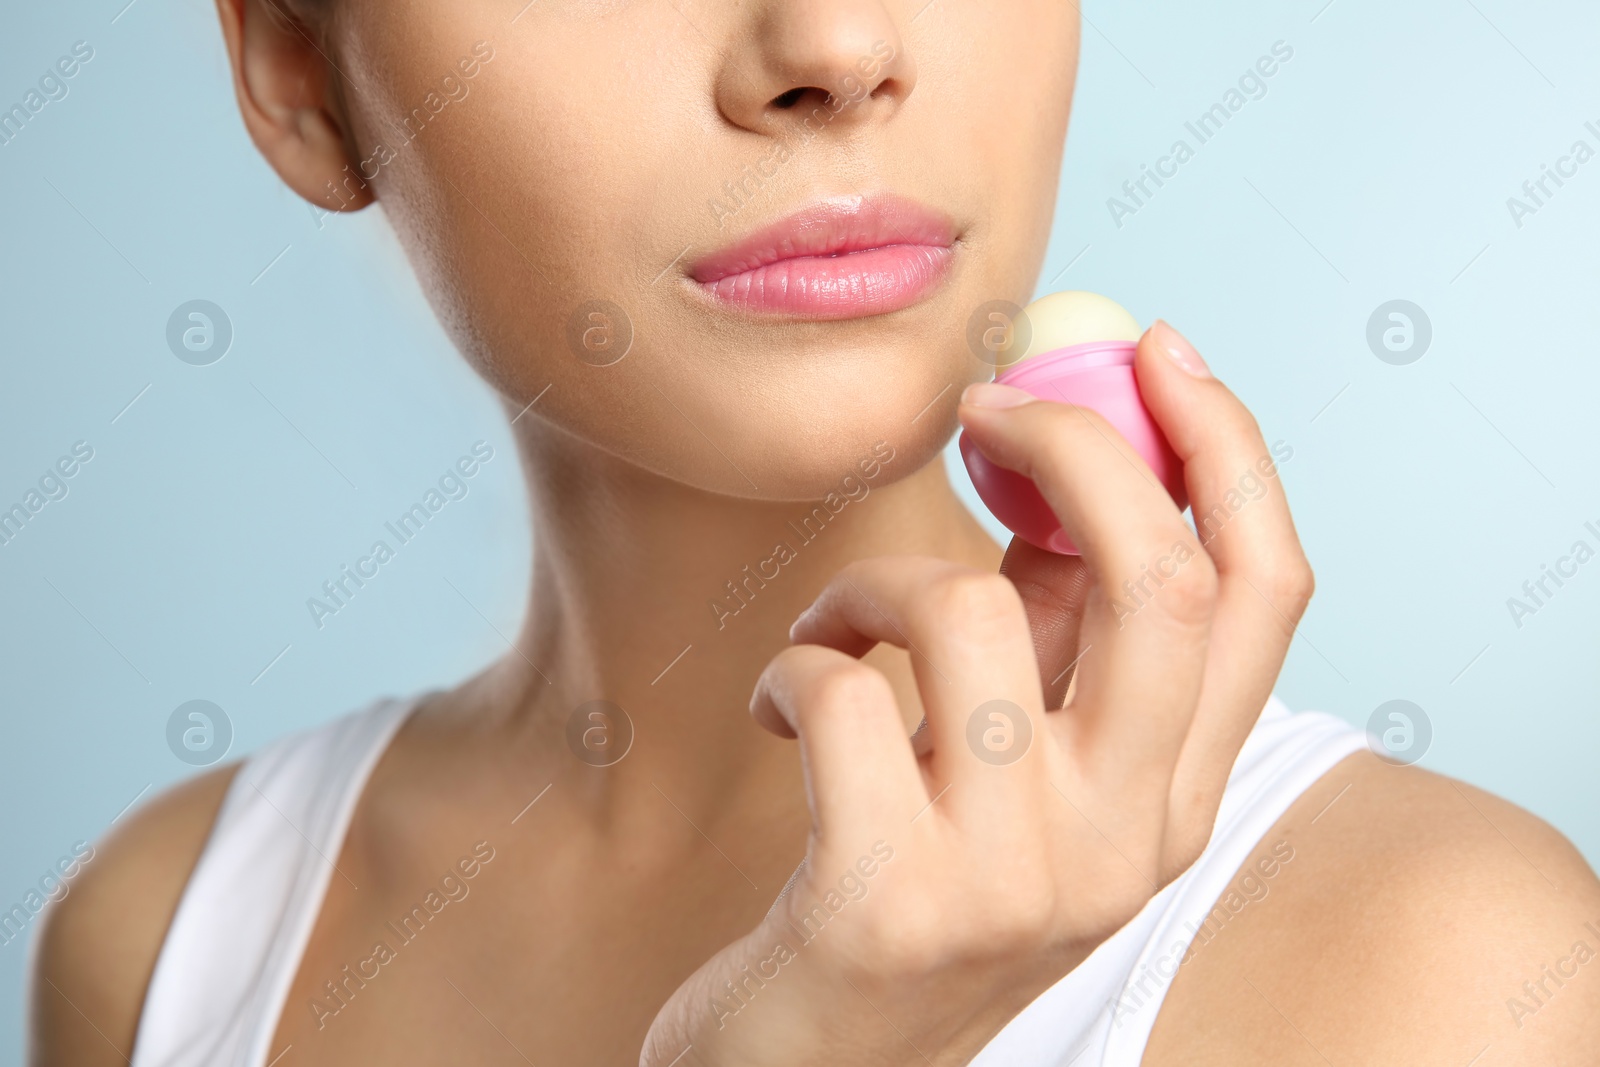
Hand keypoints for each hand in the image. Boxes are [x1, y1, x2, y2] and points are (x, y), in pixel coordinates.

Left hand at [639, 321, 1314, 1066]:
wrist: (819, 1060)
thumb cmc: (913, 879)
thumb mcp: (1020, 765)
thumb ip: (1065, 638)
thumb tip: (1068, 468)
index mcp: (1176, 800)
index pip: (1265, 594)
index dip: (1227, 450)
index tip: (1159, 349)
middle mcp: (1126, 845)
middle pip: (1161, 582)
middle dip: (1077, 447)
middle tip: (987, 409)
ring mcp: (1014, 881)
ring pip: (966, 612)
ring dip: (872, 584)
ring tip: (834, 633)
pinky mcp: (888, 900)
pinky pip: (840, 691)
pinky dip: (795, 664)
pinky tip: (788, 709)